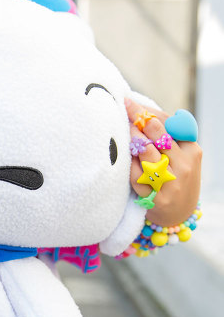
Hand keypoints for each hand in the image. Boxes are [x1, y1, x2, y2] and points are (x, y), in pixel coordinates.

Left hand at [125, 97, 201, 226]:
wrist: (179, 214)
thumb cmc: (176, 177)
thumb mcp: (181, 156)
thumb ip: (167, 136)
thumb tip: (142, 110)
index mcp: (192, 150)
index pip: (168, 124)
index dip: (146, 112)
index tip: (129, 102)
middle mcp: (184, 165)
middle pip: (156, 134)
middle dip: (137, 118)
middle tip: (123, 108)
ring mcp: (171, 182)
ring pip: (144, 152)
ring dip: (131, 139)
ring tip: (124, 133)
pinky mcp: (157, 198)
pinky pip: (135, 175)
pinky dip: (129, 165)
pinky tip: (127, 160)